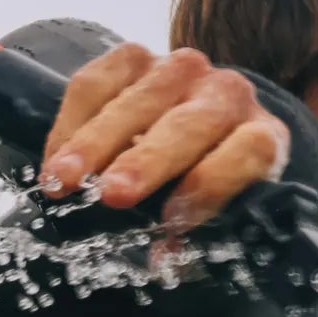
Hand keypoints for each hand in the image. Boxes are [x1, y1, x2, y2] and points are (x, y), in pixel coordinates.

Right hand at [38, 44, 289, 231]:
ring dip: (95, 141)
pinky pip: (97, 81)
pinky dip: (72, 121)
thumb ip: (193, 239)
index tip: (172, 222)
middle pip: (189, 124)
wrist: (196, 130)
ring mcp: (180, 69)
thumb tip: (163, 259)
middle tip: (110, 195)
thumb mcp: (214, 215)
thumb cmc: (205, 183)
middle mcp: (227, 94)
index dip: (212, 183)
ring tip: (62, 180)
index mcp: (262, 137)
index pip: (248, 149)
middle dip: (146, 160)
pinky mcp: (135, 57)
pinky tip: (55, 160)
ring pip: (137, 98)